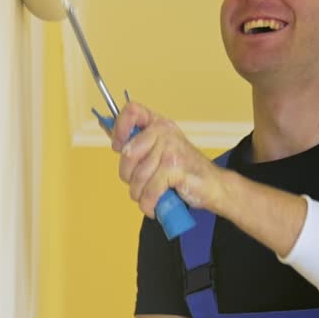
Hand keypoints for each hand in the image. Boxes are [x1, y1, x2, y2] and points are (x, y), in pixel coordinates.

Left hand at [110, 100, 220, 216]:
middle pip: (128, 153)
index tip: (119, 147)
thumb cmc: (184, 171)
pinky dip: (149, 203)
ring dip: (139, 194)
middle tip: (138, 185)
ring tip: (148, 198)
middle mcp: (165, 132)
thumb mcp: (159, 151)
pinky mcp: (176, 168)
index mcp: (158, 124)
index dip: (119, 129)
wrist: (213, 186)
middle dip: (128, 176)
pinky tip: (153, 206)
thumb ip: (136, 142)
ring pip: (138, 176)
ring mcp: (172, 149)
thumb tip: (105, 126)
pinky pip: (150, 190)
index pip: (132, 110)